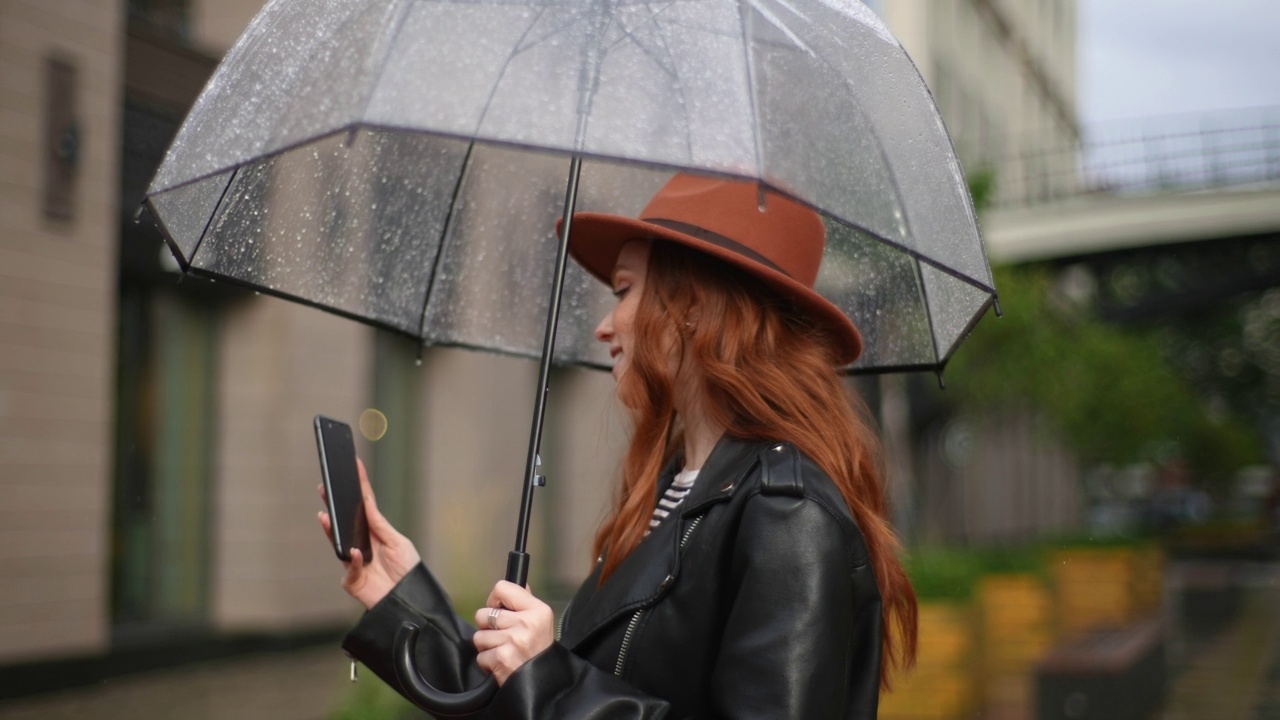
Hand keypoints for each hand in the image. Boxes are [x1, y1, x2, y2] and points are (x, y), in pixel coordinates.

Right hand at [318, 458, 420, 608]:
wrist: (410, 602)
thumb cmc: (408, 571)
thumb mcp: (398, 542)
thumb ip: (380, 525)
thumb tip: (367, 504)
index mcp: (376, 532)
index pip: (365, 506)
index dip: (359, 487)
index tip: (354, 466)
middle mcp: (362, 544)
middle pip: (344, 521)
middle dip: (334, 505)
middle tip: (325, 487)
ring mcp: (354, 562)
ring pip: (337, 542)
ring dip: (331, 528)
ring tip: (325, 515)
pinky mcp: (351, 580)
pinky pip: (348, 567)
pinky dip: (353, 560)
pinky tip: (357, 554)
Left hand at [471, 581, 554, 685]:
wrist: (545, 684)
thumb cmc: (540, 652)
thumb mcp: (542, 622)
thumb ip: (526, 603)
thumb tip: (518, 584)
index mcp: (537, 610)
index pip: (502, 588)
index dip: (495, 600)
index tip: (500, 611)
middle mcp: (526, 623)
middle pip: (483, 614)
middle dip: (488, 627)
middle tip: (502, 636)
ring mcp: (513, 640)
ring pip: (478, 636)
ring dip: (487, 646)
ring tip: (502, 650)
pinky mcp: (502, 658)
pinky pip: (480, 656)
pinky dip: (488, 662)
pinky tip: (501, 663)